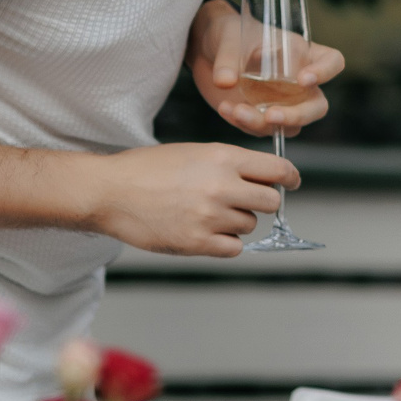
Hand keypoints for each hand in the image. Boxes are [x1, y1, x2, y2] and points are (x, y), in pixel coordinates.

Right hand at [84, 141, 300, 257]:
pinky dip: (224, 243)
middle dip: (261, 202)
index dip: (288, 178)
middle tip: (242, 202)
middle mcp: (222, 186)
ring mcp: (210, 216)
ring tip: (204, 213)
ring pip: (249, 225)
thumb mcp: (194, 152)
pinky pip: (233, 248)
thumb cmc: (147, 169)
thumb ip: (228, 164)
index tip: (290, 183)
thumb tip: (261, 177)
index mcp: (222, 157)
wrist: (109, 191)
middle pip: (270, 202)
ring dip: (235, 222)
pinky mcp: (197, 243)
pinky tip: (203, 232)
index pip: (277, 169)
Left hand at [187, 0, 345, 135]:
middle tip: (271, 116)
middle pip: (317, 106)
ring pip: (291, 125)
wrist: (206, 50)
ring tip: (236, 110)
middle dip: (298, 115)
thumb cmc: (228, 33)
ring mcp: (282, 102)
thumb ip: (228, 59)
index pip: (332, 62)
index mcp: (301, 53)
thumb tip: (225, 82)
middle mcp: (297, 82)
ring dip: (264, 124)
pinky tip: (225, 109)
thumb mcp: (228, 38)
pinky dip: (244, 124)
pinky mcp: (262, 116)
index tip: (303, 80)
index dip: (325, 72)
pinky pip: (262, 129)